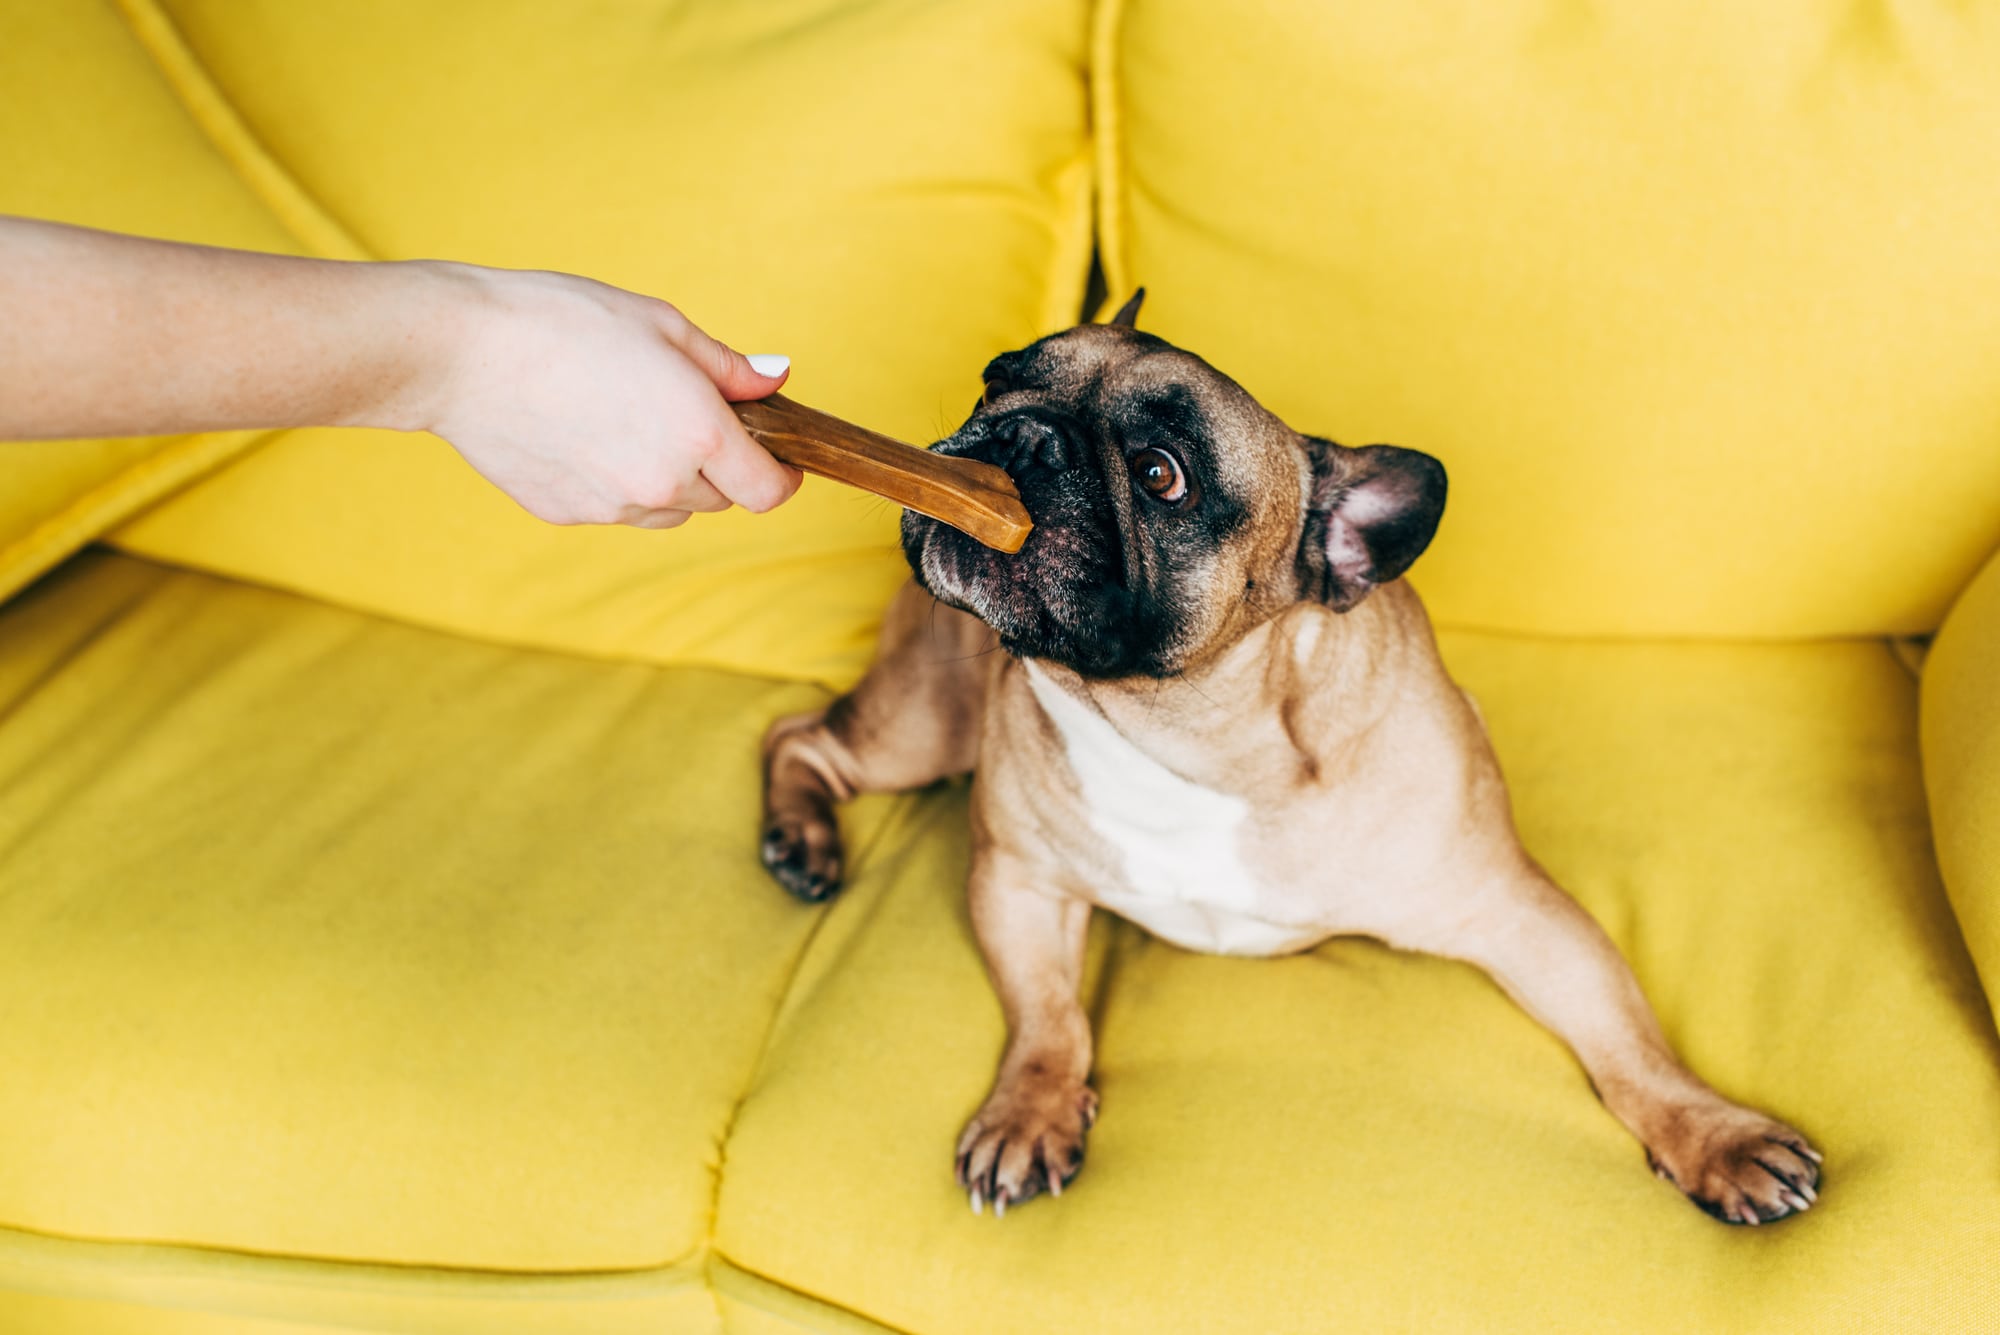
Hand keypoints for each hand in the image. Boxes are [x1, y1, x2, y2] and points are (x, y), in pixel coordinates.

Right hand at [419, 264, 801, 527]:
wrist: (461, 352)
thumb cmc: (563, 321)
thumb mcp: (662, 325)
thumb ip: (728, 366)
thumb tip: (777, 380)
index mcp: (699, 435)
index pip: (769, 492)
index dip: (780, 475)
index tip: (776, 455)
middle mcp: (662, 483)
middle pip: (719, 499)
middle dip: (717, 465)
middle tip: (681, 411)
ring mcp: (613, 506)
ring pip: (668, 511)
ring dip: (669, 479)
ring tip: (626, 417)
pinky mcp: (569, 514)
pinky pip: (616, 508)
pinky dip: (616, 481)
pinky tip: (582, 431)